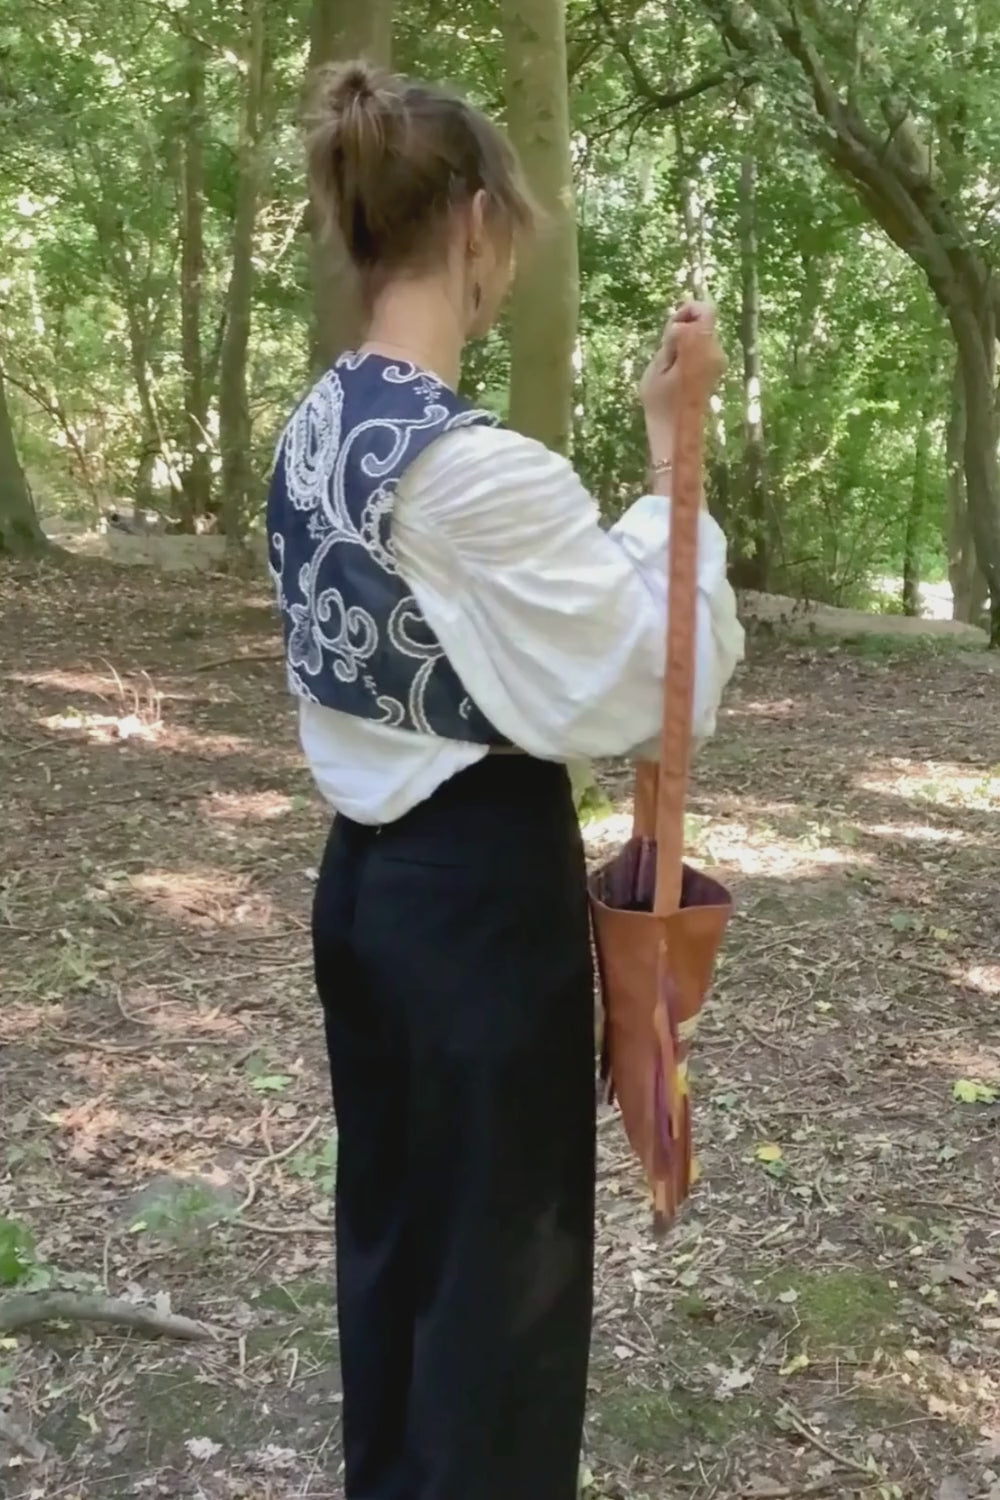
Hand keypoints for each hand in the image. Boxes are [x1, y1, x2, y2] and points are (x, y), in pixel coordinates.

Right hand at [639, 302, 725, 422]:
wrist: (676, 433)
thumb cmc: (661, 402)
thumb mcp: (658, 366)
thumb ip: (673, 340)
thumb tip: (683, 324)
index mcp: (703, 349)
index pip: (706, 310)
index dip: (688, 310)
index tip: (672, 328)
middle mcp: (716, 352)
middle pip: (702, 323)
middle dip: (682, 329)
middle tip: (666, 353)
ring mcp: (718, 362)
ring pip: (700, 337)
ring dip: (684, 343)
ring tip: (669, 367)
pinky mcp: (715, 370)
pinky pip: (702, 350)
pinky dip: (689, 354)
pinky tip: (677, 373)